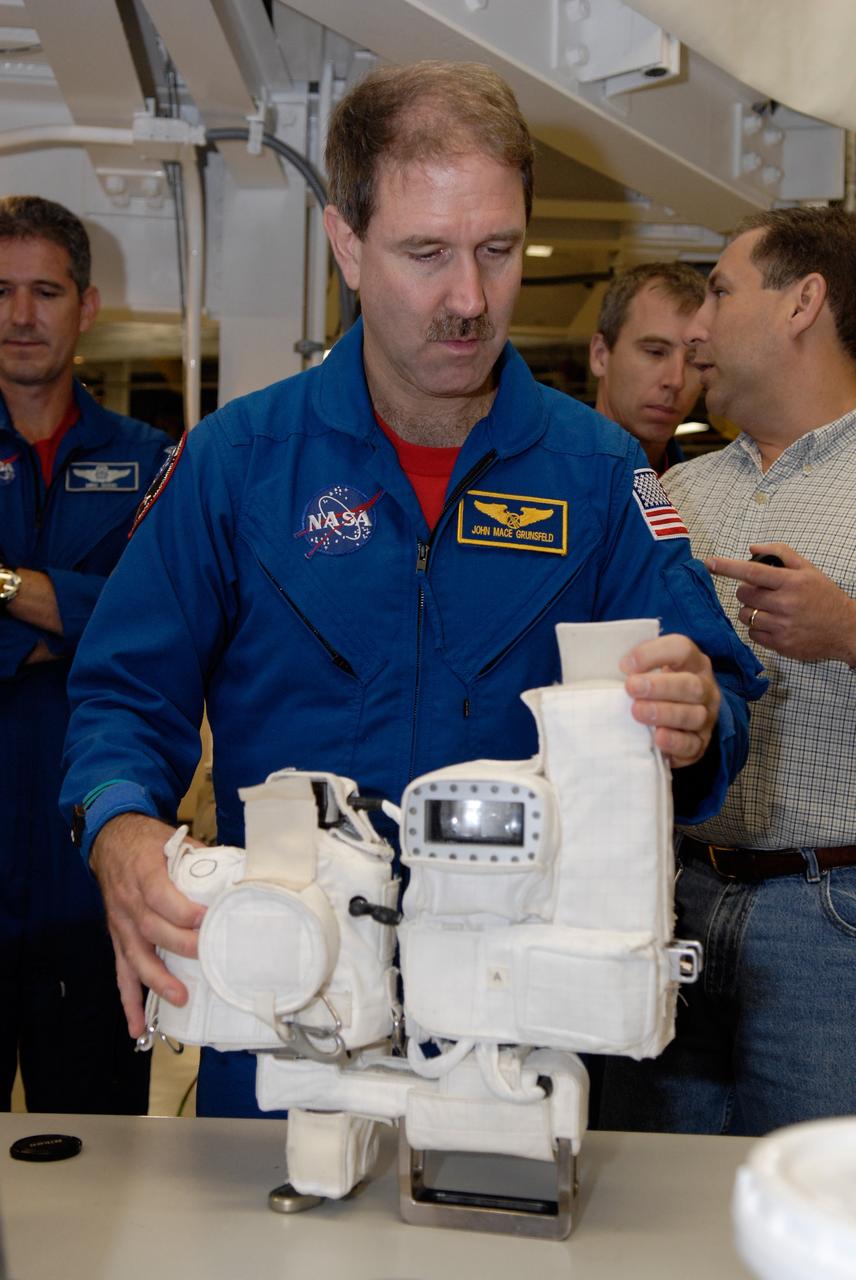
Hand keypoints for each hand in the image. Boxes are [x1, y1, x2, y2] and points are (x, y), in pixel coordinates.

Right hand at [89, 812, 206, 1038]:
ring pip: (135, 955)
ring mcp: (121, 923)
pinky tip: (137, 1026)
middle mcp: (130, 901)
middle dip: (181, 945)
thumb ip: (204, 860)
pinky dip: (129, 1000)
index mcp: (145, 873)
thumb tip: (243, 877)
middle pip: (153, 928)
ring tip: (179, 997)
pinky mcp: (119, 938)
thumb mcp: (176, 841)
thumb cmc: (149, 842)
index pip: (161, 896)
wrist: (111, 840)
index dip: (183, 911)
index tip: (207, 920)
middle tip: (208, 957)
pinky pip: (122, 971)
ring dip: (157, 979)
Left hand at [621, 633, 719, 766]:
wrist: (678, 722)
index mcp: (693, 662)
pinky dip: (675, 741)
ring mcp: (706, 716)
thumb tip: (618, 667)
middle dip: (660, 686)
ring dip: (664, 713)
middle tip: (631, 688)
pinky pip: (693, 744)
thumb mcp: (651, 670)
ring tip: (637, 711)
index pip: (682, 649)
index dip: (653, 654)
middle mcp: (705, 688)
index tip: (625, 665)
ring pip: (694, 715)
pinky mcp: (701, 742)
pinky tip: (658, 737)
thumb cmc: (657, 688)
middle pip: (691, 685)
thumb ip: (637, 666)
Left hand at [706, 542, 855, 663]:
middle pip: (744, 594)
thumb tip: (752, 548)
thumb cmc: (825, 597)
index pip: (752, 572)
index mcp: (792, 582)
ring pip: (746, 615)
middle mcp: (785, 604)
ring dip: (751, 610)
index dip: (728, 567)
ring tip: (769, 609)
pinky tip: (773, 624)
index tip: (710, 563)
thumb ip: (781, 553)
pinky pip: (752, 634)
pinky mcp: (780, 644)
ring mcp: (782, 626)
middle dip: (747, 591)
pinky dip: (758, 628)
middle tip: (763, 592)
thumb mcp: (808, 569)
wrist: (846, 629)